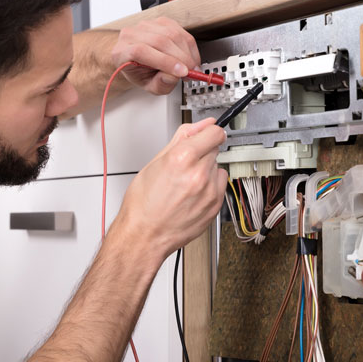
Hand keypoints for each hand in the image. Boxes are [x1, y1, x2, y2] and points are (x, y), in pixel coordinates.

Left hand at [110, 17, 200, 94]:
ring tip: (192, 66)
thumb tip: (173, 76)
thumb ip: (160, 85)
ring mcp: (146, 25)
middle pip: (159, 41)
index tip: (182, 72)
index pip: (142, 51)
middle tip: (192, 72)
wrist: (137, 59)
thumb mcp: (148, 86)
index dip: (165, 61)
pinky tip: (189, 56)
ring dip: (187, 52)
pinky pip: (179, 30)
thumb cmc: (140, 72)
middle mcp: (131, 35)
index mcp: (122, 51)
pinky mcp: (160, 21)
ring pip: (172, 34)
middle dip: (182, 58)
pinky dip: (189, 45)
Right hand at [112, 118, 226, 259]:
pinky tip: (192, 194)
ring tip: (186, 183)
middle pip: (215, 149)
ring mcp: (209, 191)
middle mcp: (199, 174)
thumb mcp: (155, 162)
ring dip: (206, 171)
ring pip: (217, 168)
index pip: (214, 132)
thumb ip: (182, 138)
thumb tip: (201, 125)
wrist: (144, 236)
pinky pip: (219, 186)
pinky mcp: (215, 206)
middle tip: (184, 166)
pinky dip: (209, 187)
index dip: (209, 132)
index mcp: (182, 158)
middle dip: (202, 153)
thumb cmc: (143, 204)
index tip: (207, 134)